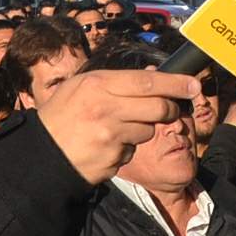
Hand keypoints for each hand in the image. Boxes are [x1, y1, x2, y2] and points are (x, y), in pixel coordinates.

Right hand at [35, 69, 201, 185]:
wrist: (42, 155)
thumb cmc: (62, 116)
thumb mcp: (81, 87)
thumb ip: (115, 82)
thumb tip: (154, 77)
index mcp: (98, 85)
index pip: (148, 82)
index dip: (175, 83)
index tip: (193, 85)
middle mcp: (106, 109)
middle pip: (158, 107)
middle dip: (169, 109)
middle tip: (168, 109)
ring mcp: (110, 136)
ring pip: (148, 130)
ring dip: (141, 130)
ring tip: (115, 128)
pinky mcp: (113, 159)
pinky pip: (132, 150)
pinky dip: (125, 148)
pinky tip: (105, 145)